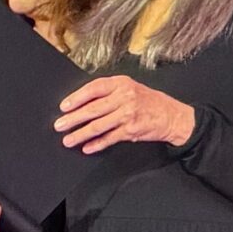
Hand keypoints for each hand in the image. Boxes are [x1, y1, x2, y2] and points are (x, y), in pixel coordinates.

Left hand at [55, 75, 195, 154]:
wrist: (172, 116)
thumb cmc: (149, 101)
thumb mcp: (131, 88)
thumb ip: (110, 93)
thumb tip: (83, 103)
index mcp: (122, 83)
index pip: (94, 88)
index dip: (77, 97)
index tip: (64, 106)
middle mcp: (124, 97)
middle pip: (93, 109)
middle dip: (74, 119)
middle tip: (59, 125)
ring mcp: (128, 115)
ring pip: (98, 125)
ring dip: (81, 134)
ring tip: (68, 140)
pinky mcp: (131, 131)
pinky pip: (109, 138)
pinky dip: (97, 144)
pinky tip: (86, 148)